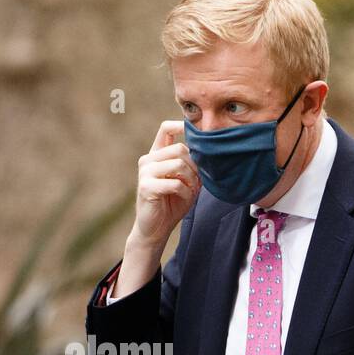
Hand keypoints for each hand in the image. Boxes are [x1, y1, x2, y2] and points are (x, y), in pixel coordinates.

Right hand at [131, 120, 199, 251]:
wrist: (155, 229)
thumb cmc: (172, 203)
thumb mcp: (186, 180)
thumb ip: (192, 165)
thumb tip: (208, 149)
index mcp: (156, 155)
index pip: (166, 129)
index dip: (181, 125)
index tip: (198, 133)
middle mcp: (148, 160)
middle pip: (179, 149)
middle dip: (195, 165)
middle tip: (198, 181)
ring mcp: (145, 173)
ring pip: (178, 164)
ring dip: (191, 179)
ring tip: (192, 190)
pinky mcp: (146, 187)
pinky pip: (175, 183)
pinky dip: (185, 192)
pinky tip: (185, 198)